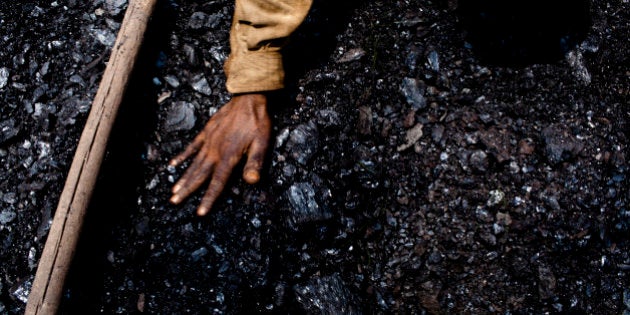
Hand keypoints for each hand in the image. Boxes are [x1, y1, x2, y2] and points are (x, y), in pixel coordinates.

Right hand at [169, 93, 270, 215]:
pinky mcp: (206, 132)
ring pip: (193, 164)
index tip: (199, 212)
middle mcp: (215, 151)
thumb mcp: (262, 142)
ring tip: (173, 191)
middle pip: (199, 175)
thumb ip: (255, 162)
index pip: (218, 182)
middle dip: (187, 191)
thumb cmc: (258, 122)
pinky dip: (182, 157)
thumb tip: (251, 182)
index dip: (209, 198)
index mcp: (229, 157)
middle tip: (174, 202)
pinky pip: (191, 147)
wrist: (248, 98)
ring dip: (183, 178)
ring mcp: (209, 142)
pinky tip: (172, 165)